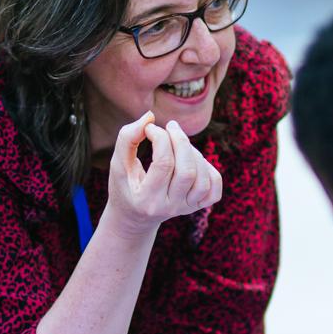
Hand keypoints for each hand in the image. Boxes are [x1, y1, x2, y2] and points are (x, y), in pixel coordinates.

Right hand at [104, 113, 221, 235]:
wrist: (135, 217)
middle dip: (181, 141)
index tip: (150, 127)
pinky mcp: (197, 207)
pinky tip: (192, 160)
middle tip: (170, 126)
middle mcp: (168, 207)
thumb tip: (150, 116)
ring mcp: (185, 209)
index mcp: (146, 199)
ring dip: (193, 152)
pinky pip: (214, 187)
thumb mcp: (118, 164)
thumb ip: (127, 138)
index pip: (163, 164)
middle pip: (187, 171)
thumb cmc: (125, 185)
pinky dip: (208, 168)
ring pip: (202, 178)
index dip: (160, 137)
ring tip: (179, 143)